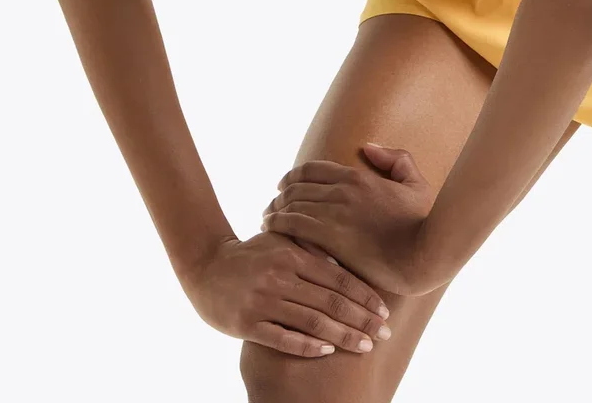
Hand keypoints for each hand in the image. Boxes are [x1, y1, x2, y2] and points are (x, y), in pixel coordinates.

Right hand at [177, 232, 392, 356]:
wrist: (205, 266)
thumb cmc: (251, 254)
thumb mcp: (280, 241)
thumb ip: (309, 248)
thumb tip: (344, 261)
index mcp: (293, 255)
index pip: (338, 277)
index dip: (364, 295)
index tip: (385, 310)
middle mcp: (281, 276)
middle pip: (331, 302)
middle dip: (362, 319)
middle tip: (385, 332)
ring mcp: (264, 300)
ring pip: (313, 321)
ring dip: (344, 335)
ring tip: (366, 345)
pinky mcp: (248, 323)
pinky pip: (283, 338)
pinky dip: (308, 345)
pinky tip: (327, 350)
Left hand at [261, 143, 435, 295]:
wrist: (424, 255)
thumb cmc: (423, 223)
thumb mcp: (416, 184)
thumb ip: (396, 159)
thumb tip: (369, 147)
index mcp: (358, 177)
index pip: (312, 169)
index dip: (294, 177)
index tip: (284, 187)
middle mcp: (342, 191)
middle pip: (296, 186)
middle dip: (280, 195)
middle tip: (271, 206)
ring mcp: (335, 213)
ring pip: (291, 204)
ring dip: (274, 210)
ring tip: (266, 220)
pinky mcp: (330, 237)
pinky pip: (292, 225)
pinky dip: (277, 224)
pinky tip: (270, 231)